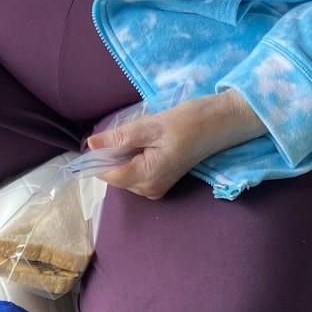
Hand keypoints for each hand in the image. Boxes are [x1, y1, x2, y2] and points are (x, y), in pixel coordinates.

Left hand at [85, 92, 264, 200]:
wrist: (220, 124)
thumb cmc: (189, 122)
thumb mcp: (151, 125)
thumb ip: (119, 137)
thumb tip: (91, 144)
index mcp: (147, 177)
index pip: (107, 174)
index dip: (98, 156)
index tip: (104, 136)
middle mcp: (149, 190)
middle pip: (115, 174)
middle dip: (115, 153)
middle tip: (134, 131)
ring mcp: (156, 188)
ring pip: (124, 172)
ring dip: (126, 154)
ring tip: (145, 135)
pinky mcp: (161, 181)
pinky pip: (136, 171)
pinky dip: (135, 156)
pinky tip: (150, 142)